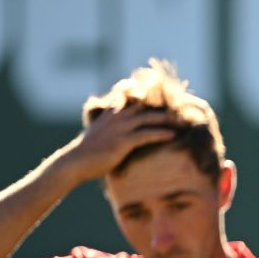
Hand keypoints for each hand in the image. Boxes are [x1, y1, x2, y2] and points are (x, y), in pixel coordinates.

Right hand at [57, 102, 177, 183]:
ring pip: (149, 118)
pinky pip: (146, 135)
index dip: (151, 95)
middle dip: (165, 108)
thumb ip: (111, 125)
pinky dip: (161, 133)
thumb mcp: (100, 132)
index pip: (133, 96)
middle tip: (182, 111)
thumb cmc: (89, 151)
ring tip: (183, 123)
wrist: (76, 162)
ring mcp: (120, 128)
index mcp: (112, 112)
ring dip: (168, 119)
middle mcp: (117, 116)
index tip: (168, 98)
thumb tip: (120, 128)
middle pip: (146, 106)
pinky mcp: (122, 142)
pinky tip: (172, 135)